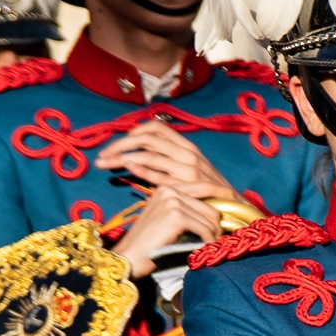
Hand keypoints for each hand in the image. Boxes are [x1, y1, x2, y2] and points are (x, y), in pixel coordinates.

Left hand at [95, 123, 236, 201]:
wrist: (233, 208)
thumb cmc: (206, 191)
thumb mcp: (190, 169)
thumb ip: (167, 159)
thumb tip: (135, 154)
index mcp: (187, 146)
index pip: (155, 127)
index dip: (132, 132)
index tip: (117, 144)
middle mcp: (188, 153)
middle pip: (146, 138)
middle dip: (119, 144)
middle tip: (102, 155)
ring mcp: (189, 169)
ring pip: (148, 154)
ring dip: (120, 157)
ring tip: (104, 164)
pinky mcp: (187, 186)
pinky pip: (158, 175)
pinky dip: (139, 169)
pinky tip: (126, 169)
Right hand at [111, 188, 228, 279]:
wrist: (130, 256)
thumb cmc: (150, 242)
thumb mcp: (166, 217)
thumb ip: (186, 209)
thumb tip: (218, 211)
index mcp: (167, 188)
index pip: (205, 189)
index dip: (223, 201)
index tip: (236, 212)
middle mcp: (170, 190)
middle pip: (211, 206)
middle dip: (217, 225)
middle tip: (216, 239)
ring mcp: (173, 202)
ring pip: (211, 219)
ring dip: (213, 235)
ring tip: (208, 245)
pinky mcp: (176, 216)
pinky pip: (205, 229)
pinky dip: (207, 241)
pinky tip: (202, 248)